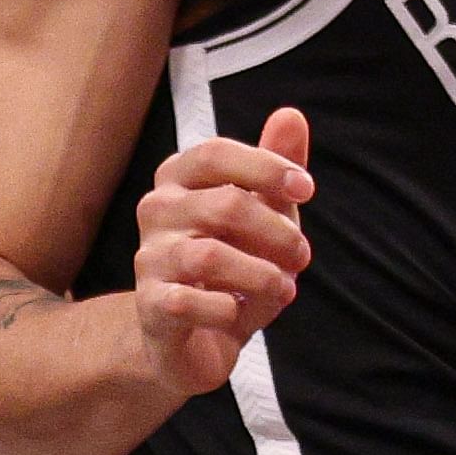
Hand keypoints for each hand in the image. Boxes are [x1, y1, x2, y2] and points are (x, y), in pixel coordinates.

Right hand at [129, 107, 312, 392]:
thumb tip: (291, 115)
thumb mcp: (263, 213)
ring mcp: (148, 259)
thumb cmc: (232, 263)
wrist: (192, 339)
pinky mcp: (149, 307)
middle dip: (277, 232)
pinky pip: (187, 302)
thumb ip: (274, 167)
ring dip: (260, 274)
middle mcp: (156, 211)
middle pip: (224, 205)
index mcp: (179, 178)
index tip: (307, 189)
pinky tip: (238, 313)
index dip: (266, 167)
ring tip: (284, 288)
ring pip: (207, 256)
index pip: (216, 153)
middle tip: (302, 255)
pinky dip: (227, 309)